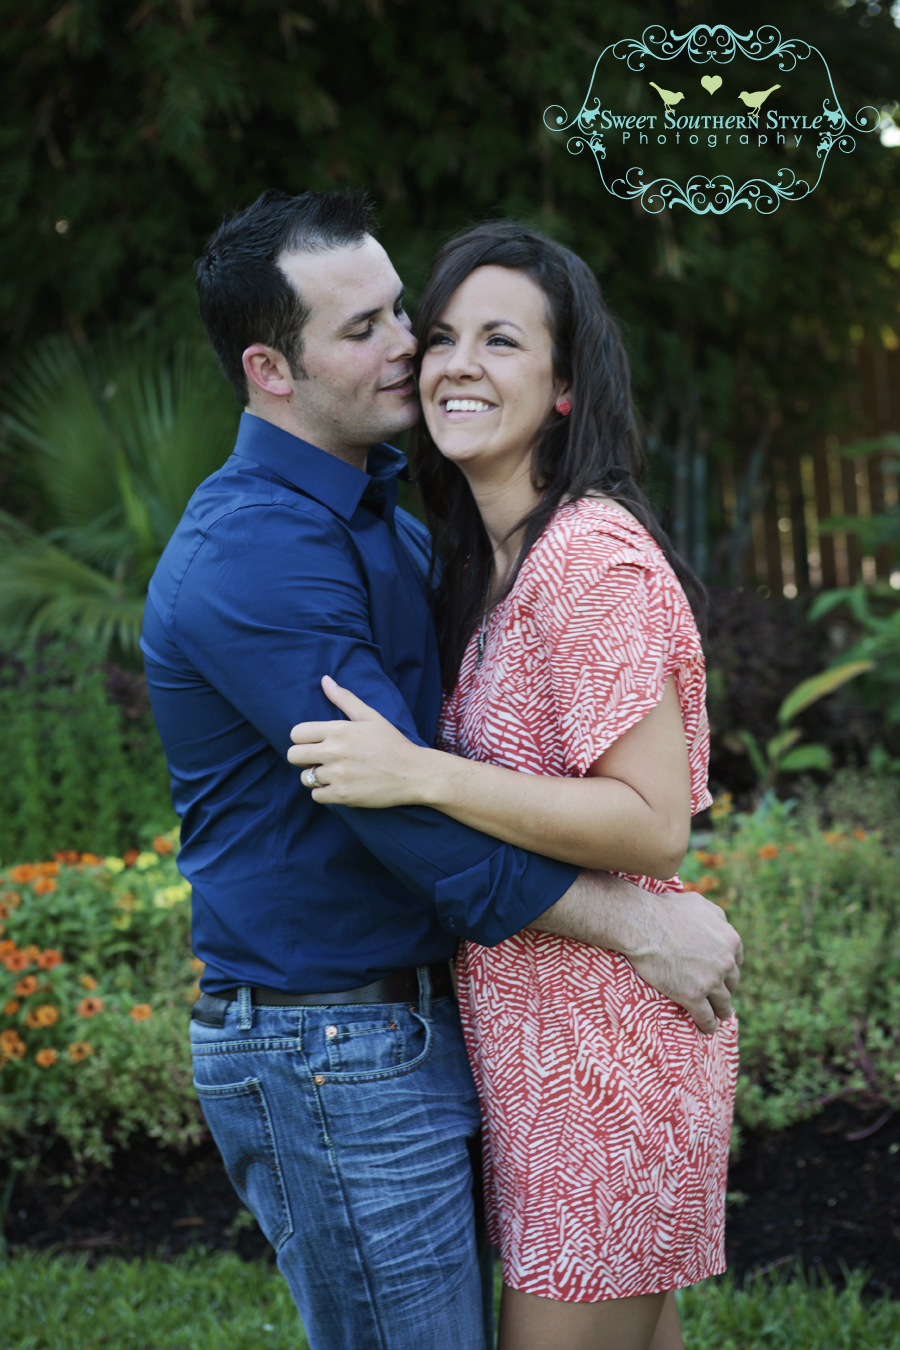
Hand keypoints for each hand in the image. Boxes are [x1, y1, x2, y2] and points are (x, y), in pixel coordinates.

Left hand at [287, 675, 436, 806]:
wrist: (414, 773)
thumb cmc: (392, 743)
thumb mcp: (371, 716)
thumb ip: (345, 698)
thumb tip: (325, 680)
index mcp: (338, 730)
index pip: (296, 733)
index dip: (302, 739)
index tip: (315, 744)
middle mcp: (334, 751)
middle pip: (293, 756)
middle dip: (302, 758)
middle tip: (318, 760)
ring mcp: (337, 775)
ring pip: (305, 778)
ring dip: (316, 777)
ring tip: (334, 774)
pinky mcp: (343, 795)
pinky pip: (317, 796)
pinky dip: (325, 793)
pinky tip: (339, 786)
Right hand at [625, 888, 742, 1034]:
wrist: (643, 924)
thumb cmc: (666, 910)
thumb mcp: (700, 903)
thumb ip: (717, 915)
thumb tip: (723, 923)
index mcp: (731, 940)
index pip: (737, 961)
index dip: (728, 969)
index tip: (721, 975)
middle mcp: (726, 962)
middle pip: (732, 983)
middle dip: (725, 988)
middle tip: (717, 994)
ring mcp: (710, 981)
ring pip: (723, 1003)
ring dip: (721, 1010)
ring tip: (718, 1016)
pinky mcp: (693, 996)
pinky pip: (706, 1017)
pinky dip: (708, 1025)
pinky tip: (707, 1028)